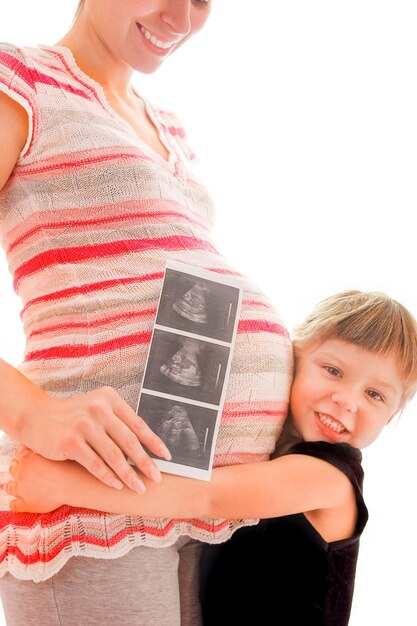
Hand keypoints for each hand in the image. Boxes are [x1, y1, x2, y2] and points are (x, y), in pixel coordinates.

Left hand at [6, 446, 65, 512]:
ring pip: (10, 487)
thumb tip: (37, 445)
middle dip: (18, 467)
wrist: (77, 484)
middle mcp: (21, 474)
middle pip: (13, 468)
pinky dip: (14, 503)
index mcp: (27, 459)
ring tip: (20, 484)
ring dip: (13, 485)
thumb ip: (42, 448)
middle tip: (28, 468)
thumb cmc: (70, 465)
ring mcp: (23, 490)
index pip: (19, 453)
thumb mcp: (55, 450)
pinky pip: (15, 505)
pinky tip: (17, 501)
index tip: (30, 454)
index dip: (25, 453)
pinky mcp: (28, 504)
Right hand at [18, 387, 170, 492]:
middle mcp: (98, 409)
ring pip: (114, 455)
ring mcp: (84, 425)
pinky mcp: (70, 441)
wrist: (35, 416)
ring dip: (129, 475)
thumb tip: (144, 446)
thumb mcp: (96, 409)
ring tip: (139, 487)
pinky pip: (95, 464)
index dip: (153, 442)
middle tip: (157, 477)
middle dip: (146, 462)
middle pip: (129, 441)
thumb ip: (116, 422)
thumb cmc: (71, 416)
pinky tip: (117, 485)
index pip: (138, 424)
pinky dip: (108, 477)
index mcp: (109, 399)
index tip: (166, 456)